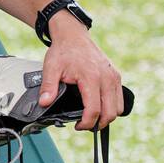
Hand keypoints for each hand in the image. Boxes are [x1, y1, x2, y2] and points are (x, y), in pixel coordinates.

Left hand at [38, 13, 123, 130]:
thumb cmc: (64, 50)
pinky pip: (119, 98)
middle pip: (110, 113)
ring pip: (118, 108)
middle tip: (84, 125)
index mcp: (91, 77)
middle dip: (98, 124)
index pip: (94, 110)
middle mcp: (107, 78)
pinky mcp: (116, 76)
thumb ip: (48, 87)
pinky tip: (98, 106)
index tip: (77, 126)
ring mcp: (113, 77)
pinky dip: (111, 107)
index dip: (86, 123)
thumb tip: (44, 103)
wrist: (73, 35)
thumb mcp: (51, 67)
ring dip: (106, 117)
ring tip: (91, 117)